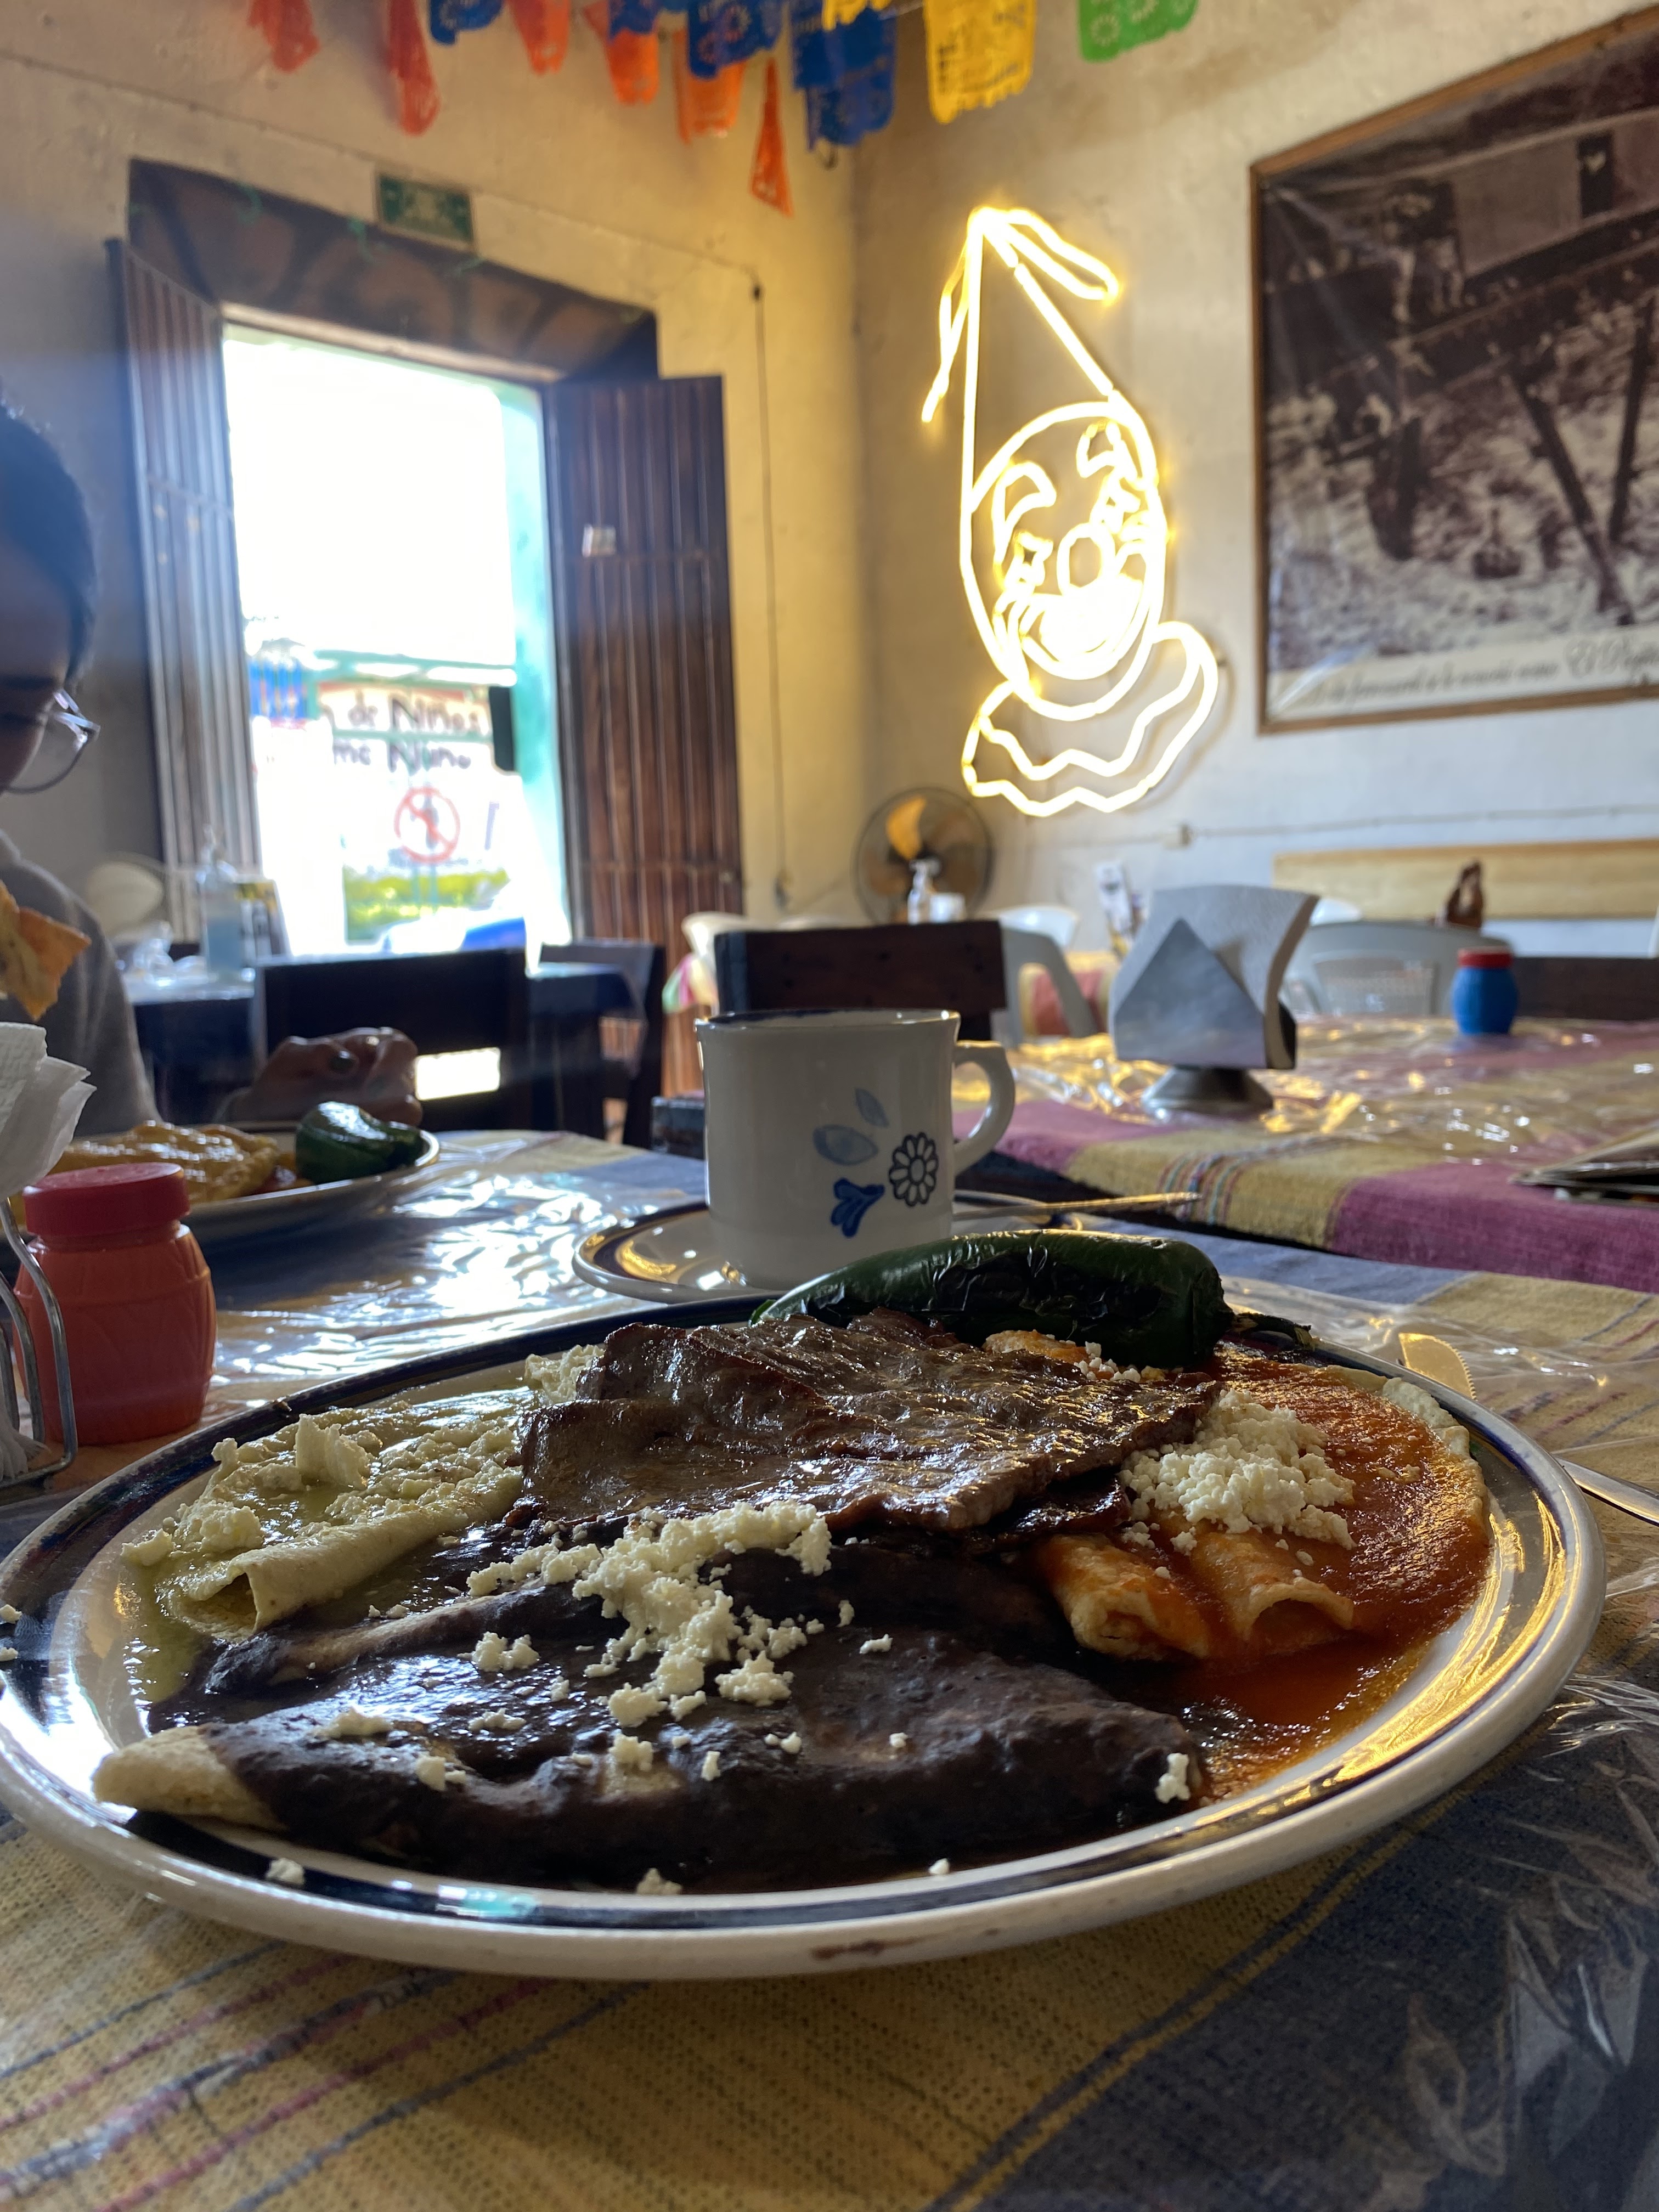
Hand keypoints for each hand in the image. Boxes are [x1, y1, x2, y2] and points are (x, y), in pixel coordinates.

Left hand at [225, 1029, 421, 1126]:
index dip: (392, 1062)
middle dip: (390, 1095)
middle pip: (409, 1078)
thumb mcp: (289, 1061)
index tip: (369, 1085)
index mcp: (364, 1046)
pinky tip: (356, 1140)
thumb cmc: (281, 1082)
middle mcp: (381, 1074)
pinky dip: (381, 1138)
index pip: (397, 1046)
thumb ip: (315, 1053)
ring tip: (351, 1127)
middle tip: (360, 1109)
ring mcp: (383, 1105)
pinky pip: (396, 1135)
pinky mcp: (378, 1132)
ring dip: (385, 1118)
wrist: (266, 1117)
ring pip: (408, 1109)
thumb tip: (349, 1061)